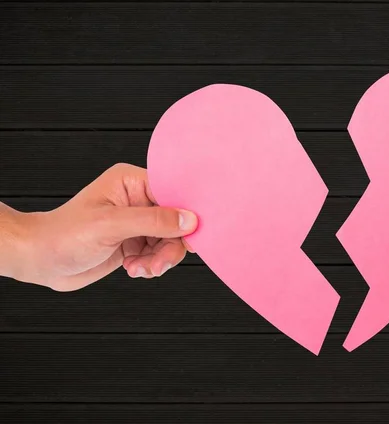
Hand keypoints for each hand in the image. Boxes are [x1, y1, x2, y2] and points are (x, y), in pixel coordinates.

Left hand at [4, 163, 197, 290]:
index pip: (172, 193)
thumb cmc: (64, 235)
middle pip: (175, 221)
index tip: (193, 235)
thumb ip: (153, 221)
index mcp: (131, 182)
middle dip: (169, 245)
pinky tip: (133, 268)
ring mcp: (136, 222)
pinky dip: (150, 265)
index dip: (185, 214)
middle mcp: (137, 200)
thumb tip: (189, 219)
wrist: (40, 260)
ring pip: (169, 241)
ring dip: (159, 259)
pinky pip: (158, 254)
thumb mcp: (111, 225)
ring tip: (140, 268)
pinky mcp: (134, 242)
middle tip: (159, 263)